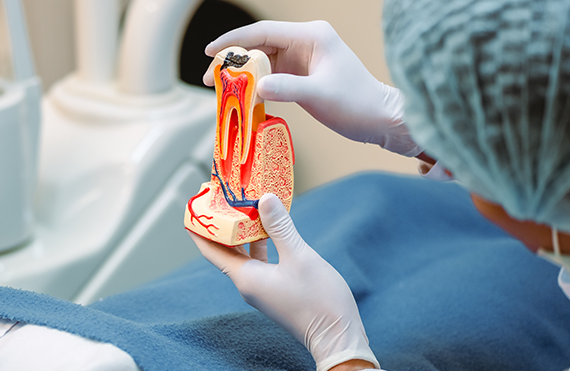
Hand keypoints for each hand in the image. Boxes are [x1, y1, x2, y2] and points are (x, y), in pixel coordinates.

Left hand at [188, 194, 378, 370]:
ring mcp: (261, 288)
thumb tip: (264, 199)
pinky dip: (259, 244)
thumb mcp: (299, 257)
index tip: (193, 207)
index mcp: (246, 277)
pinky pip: (258, 262)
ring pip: (243, 256)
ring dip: (242, 233)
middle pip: (225, 251)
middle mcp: (248, 284)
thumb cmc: (319, 301)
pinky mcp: (275, 290)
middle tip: (220, 199)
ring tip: (244, 208)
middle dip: (220, 226)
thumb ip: (280, 227)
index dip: (200, 228)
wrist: (337, 338)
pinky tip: (269, 231)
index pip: (211, 250)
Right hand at [203, 20, 421, 156]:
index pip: (263, 32)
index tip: (210, 52)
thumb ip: (286, 89)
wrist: (380, 119)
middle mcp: (306, 41)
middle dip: (233, 62)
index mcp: (312, 36)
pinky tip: (242, 97)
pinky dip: (256, 86)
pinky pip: (272, 75)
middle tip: (210, 79)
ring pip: (263, 61)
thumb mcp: (319, 96)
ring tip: (220, 91)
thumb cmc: (357, 103)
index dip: (233, 41)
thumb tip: (257, 87)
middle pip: (259, 45)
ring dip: (242, 75)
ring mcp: (304, 57)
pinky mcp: (303, 74)